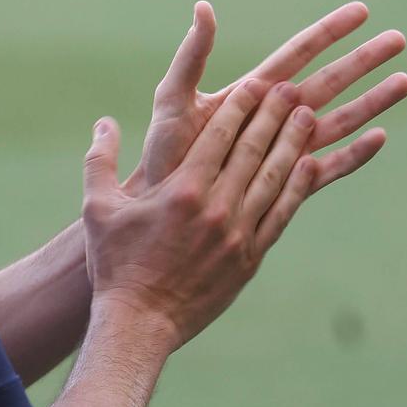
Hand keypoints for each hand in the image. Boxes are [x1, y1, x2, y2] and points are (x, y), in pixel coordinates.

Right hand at [81, 78, 324, 349]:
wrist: (140, 324)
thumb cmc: (115, 264)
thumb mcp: (97, 208)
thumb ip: (100, 160)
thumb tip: (104, 122)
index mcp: (182, 191)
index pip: (219, 136)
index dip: (241, 106)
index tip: (257, 82)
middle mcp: (216, 208)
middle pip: (253, 150)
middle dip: (274, 115)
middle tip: (293, 88)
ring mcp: (238, 234)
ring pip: (273, 178)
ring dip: (292, 144)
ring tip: (309, 116)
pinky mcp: (250, 258)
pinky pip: (281, 214)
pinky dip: (297, 187)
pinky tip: (310, 165)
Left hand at [126, 0, 406, 197]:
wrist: (163, 206)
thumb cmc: (164, 152)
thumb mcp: (174, 98)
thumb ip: (192, 56)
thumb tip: (204, 8)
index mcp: (253, 91)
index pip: (299, 52)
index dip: (329, 31)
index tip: (361, 10)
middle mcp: (277, 116)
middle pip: (330, 80)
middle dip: (364, 60)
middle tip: (400, 38)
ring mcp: (286, 149)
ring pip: (340, 119)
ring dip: (372, 101)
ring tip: (405, 82)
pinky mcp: (289, 183)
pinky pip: (330, 167)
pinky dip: (355, 154)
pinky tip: (380, 138)